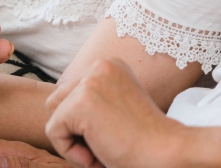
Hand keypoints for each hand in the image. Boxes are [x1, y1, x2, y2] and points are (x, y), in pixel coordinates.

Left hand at [45, 59, 184, 167]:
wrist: (166, 152)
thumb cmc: (145, 140)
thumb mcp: (116, 107)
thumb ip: (94, 99)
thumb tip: (54, 106)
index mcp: (109, 65)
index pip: (70, 94)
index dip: (82, 123)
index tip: (110, 134)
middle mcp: (99, 66)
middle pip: (57, 102)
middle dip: (73, 129)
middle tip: (103, 144)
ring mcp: (90, 82)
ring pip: (54, 118)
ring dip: (72, 141)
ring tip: (101, 149)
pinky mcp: (81, 103)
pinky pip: (54, 132)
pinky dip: (71, 152)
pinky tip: (98, 155)